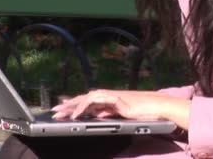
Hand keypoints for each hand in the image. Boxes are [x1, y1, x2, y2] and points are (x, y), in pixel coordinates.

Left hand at [51, 89, 170, 120]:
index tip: (62, 110)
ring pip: (88, 97)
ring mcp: (112, 96)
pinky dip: (85, 106)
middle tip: (54, 111)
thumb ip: (109, 114)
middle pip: (85, 98)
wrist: (158, 107)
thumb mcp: (122, 116)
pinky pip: (96, 101)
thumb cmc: (144, 112)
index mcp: (109, 100)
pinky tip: (77, 114)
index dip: (74, 104)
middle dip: (69, 104)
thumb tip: (98, 116)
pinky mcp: (116, 99)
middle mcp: (109, 96)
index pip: (88, 101)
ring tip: (61, 113)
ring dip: (73, 105)